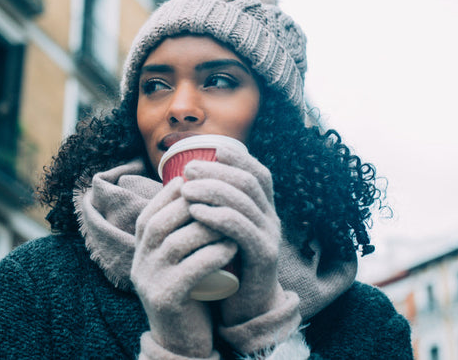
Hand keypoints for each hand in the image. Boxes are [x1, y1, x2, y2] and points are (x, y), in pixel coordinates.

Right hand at [131, 178, 236, 356]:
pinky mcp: (167, 299)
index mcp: (139, 249)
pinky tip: (231, 247)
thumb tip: (194, 191)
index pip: (150, 213)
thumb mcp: (176, 258)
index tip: (197, 181)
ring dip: (206, 228)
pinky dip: (213, 255)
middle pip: (160, 223)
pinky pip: (191, 270)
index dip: (171, 194)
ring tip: (231, 220)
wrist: (182, 339)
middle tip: (219, 196)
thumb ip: (179, 231)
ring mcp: (150, 281)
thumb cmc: (186, 289)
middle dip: (190, 205)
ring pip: (176, 243)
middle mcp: (139, 262)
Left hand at [181, 145, 283, 325]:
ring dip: (213, 190)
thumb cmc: (227, 262)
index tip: (213, 150)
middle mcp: (271, 218)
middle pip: (249, 182)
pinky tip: (197, 212)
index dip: (238, 158)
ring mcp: (270, 236)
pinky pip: (242, 229)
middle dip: (217, 171)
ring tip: (186, 190)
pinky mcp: (264, 256)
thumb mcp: (224, 230)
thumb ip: (217, 206)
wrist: (246, 308)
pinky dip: (218, 216)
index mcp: (263, 209)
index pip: (258, 173)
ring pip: (245, 202)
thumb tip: (187, 176)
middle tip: (188, 169)